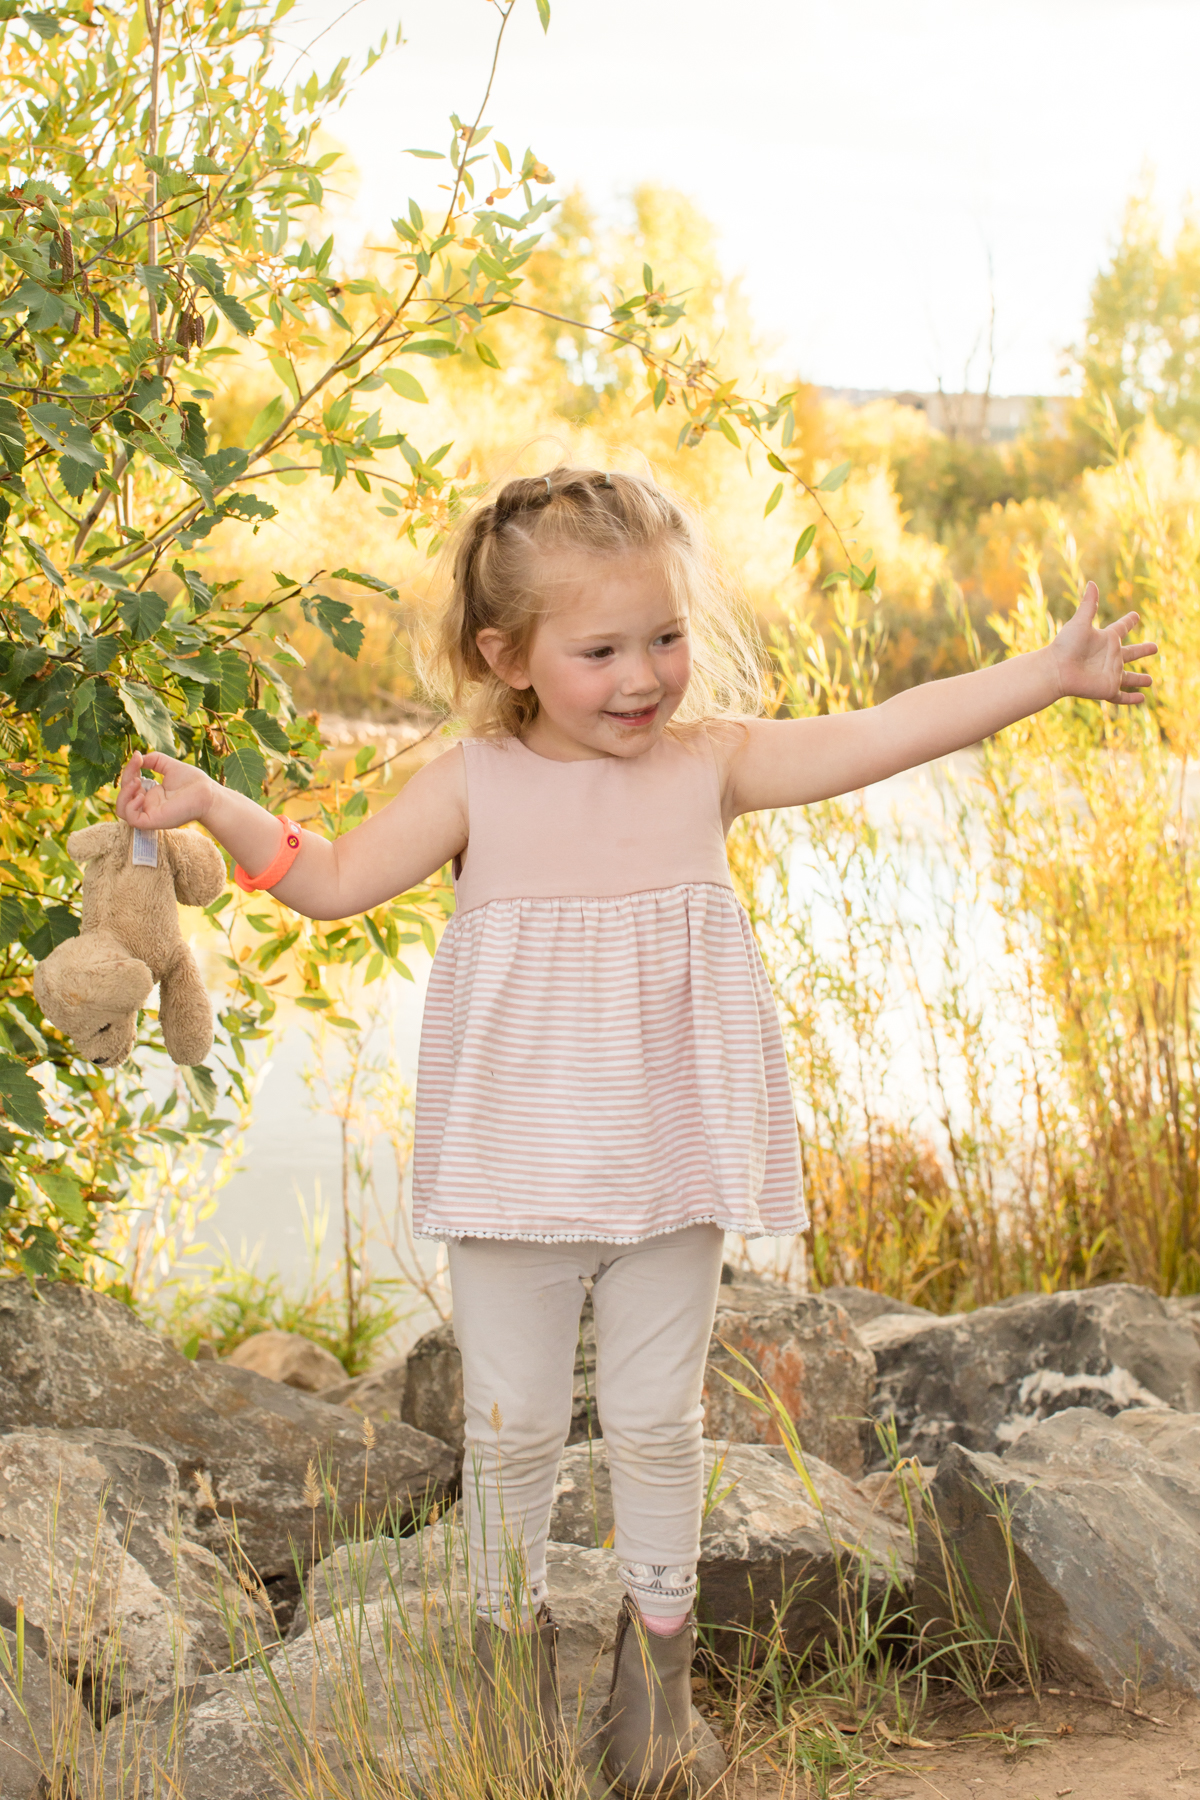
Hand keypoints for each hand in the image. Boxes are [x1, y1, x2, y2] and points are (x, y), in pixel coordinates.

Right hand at [116, 750, 215, 829]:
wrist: (208, 793)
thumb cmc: (193, 782)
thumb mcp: (169, 766)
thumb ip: (153, 760)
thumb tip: (137, 756)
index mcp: (150, 794)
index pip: (129, 784)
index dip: (129, 770)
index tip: (137, 757)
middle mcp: (148, 805)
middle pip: (124, 795)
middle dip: (126, 777)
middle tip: (137, 765)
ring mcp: (150, 814)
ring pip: (122, 811)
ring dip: (123, 795)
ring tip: (136, 781)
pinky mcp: (154, 821)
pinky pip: (132, 819)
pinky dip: (131, 807)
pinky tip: (141, 796)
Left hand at [1050, 581, 1157, 704]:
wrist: (1055, 670)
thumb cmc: (1065, 646)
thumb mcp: (1080, 623)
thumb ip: (1088, 604)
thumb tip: (1092, 582)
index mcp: (1106, 640)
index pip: (1121, 628)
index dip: (1128, 622)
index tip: (1135, 616)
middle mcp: (1110, 657)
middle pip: (1131, 653)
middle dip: (1143, 650)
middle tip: (1155, 647)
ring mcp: (1110, 674)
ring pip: (1129, 677)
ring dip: (1140, 679)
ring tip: (1151, 680)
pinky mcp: (1107, 689)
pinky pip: (1122, 696)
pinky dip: (1132, 699)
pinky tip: (1141, 700)